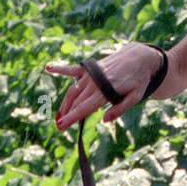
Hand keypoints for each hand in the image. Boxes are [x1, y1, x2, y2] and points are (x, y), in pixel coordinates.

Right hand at [46, 43, 162, 130]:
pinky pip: (72, 69)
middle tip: (59, 127)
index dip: (72, 117)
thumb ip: (119, 109)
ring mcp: (90, 74)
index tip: (62, 125)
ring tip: (59, 116)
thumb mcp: (134, 97)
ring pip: (73, 91)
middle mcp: (95, 82)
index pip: (84, 108)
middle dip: (67, 114)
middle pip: (76, 101)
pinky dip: (60, 69)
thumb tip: (105, 120)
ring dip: (65, 103)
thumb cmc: (137, 80)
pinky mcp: (89, 68)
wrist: (137, 58)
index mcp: (105, 91)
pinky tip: (48, 68)